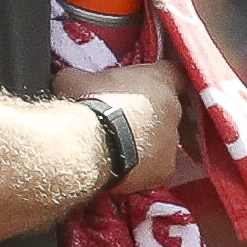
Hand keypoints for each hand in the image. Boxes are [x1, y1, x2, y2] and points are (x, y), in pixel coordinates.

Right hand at [54, 59, 188, 194]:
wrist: (85, 146)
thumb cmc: (85, 105)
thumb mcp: (74, 78)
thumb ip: (84, 77)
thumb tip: (73, 79)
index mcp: (159, 80)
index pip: (173, 73)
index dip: (158, 81)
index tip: (144, 86)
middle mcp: (173, 110)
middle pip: (169, 110)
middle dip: (149, 115)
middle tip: (123, 119)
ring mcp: (172, 143)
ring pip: (163, 142)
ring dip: (146, 143)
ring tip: (119, 148)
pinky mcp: (165, 172)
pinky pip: (156, 170)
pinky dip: (142, 170)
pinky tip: (121, 170)